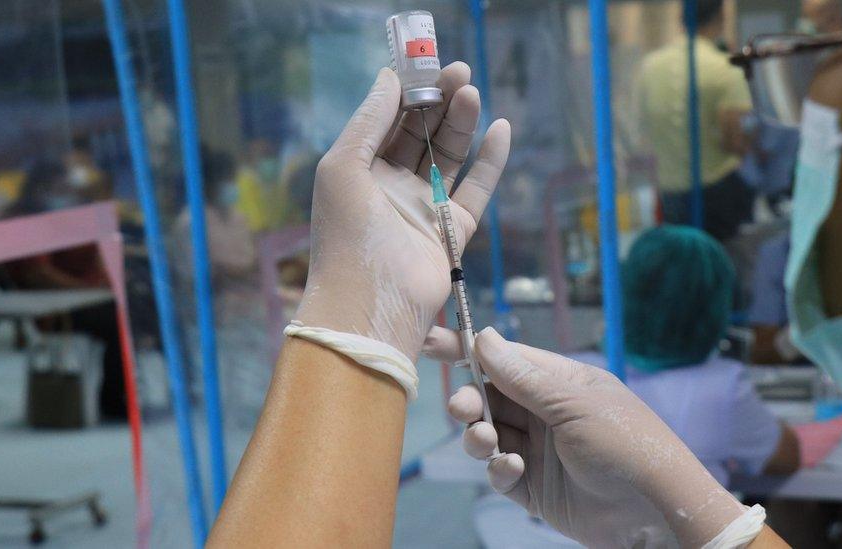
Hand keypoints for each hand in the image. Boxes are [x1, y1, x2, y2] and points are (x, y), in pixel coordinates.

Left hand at [295, 64, 510, 360]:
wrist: (370, 304)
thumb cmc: (346, 235)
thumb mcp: (342, 166)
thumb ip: (368, 121)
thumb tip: (390, 78)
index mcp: (360, 172)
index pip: (387, 121)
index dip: (407, 92)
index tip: (426, 66)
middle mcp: (391, 187)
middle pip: (421, 134)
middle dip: (438, 101)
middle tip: (458, 71)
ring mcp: (423, 209)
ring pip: (448, 156)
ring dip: (460, 123)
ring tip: (471, 91)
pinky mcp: (453, 231)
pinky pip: (476, 190)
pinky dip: (490, 161)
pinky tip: (500, 129)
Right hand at [423, 327, 746, 547]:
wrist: (655, 511)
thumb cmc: (626, 443)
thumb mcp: (573, 404)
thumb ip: (523, 376)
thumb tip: (484, 336)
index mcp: (559, 382)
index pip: (505, 359)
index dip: (468, 350)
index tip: (432, 342)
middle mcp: (545, 413)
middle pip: (490, 398)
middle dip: (471, 401)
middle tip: (463, 409)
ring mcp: (539, 451)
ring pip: (488, 435)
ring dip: (480, 436)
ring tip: (488, 441)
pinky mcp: (534, 488)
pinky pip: (500, 473)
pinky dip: (499, 469)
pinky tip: (513, 469)